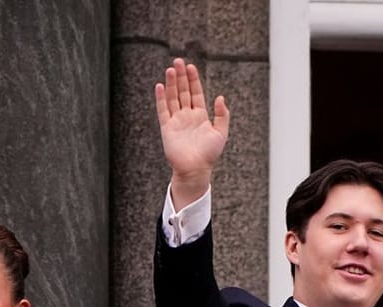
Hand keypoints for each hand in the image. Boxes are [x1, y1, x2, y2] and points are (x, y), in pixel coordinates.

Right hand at [156, 58, 229, 206]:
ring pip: (172, 97)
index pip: (196, 93)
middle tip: (178, 61)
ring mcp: (176, 120)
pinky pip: (163, 110)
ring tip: (170, 69)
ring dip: (171, 83)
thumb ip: (222, 115)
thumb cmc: (210, 154)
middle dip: (181, 76)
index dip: (193, 80)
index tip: (191, 67)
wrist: (196, 169)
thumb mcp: (221, 133)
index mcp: (200, 116)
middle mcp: (187, 116)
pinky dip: (161, 98)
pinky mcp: (167, 127)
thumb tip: (220, 97)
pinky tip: (160, 86)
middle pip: (183, 91)